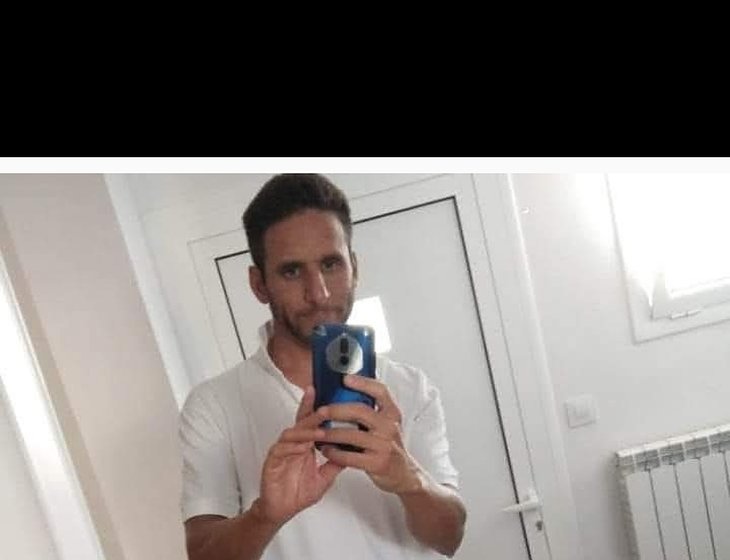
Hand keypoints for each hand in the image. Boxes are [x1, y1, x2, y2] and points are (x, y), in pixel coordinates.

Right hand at [257, 386, 343, 525]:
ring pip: (291, 434)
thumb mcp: (325, 477)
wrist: (281, 510)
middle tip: (325, 408)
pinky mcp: (272, 462)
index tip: (325, 395)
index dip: (315, 407)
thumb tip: (352, 450)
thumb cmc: (299, 492)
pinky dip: (292, 447)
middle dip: (312, 414)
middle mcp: (293, 444)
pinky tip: (303, 447)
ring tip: (320, 431)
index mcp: (305, 444)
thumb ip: (336, 463)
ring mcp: (282, 451)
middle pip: (300, 422)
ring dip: (305, 432)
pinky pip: (280, 450)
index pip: (310, 422)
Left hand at [318, 375, 421, 494]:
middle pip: (360, 411)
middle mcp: (389, 426)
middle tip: (320, 411)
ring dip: (331, 433)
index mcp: (391, 413)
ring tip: (317, 432)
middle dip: (336, 410)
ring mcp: (384, 445)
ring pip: (352, 435)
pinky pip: (350, 457)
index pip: (380, 391)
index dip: (363, 383)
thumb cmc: (388, 445)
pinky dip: (335, 453)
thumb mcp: (386, 424)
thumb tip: (344, 393)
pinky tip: (326, 450)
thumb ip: (372, 411)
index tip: (345, 379)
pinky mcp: (377, 463)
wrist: (403, 473)